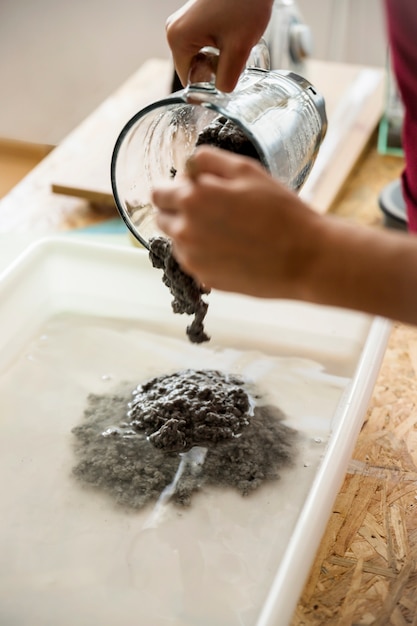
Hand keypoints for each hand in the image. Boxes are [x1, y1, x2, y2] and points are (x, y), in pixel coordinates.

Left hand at [152, 146, 321, 299]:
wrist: (305, 258)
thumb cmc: (281, 211)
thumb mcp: (247, 171)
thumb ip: (209, 161)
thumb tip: (188, 166)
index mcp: (192, 200)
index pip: (158, 193)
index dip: (174, 187)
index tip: (193, 188)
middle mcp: (185, 232)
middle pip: (163, 218)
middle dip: (179, 210)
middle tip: (213, 208)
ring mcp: (194, 260)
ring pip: (177, 241)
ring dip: (191, 233)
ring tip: (227, 230)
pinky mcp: (206, 279)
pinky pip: (194, 262)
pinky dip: (204, 254)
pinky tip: (232, 249)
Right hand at [166, 0, 273, 91]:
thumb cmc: (244, 2)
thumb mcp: (239, 48)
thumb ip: (228, 78)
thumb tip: (222, 94)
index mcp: (177, 39)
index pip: (188, 80)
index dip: (209, 85)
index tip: (230, 75)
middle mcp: (174, 31)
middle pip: (194, 69)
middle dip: (215, 70)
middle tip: (236, 57)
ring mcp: (183, 23)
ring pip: (200, 58)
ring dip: (219, 59)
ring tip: (236, 45)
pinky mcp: (194, 19)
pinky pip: (203, 45)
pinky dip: (219, 47)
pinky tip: (233, 37)